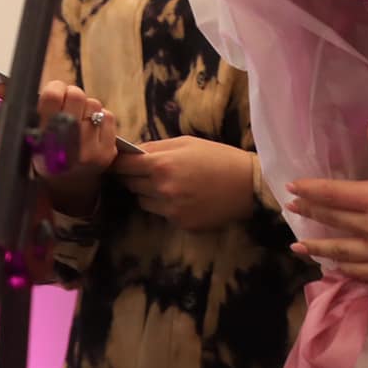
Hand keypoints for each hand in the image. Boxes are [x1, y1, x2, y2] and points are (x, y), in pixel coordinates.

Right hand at [30, 79, 122, 214]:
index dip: (54, 88)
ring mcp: (91, 149)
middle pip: (77, 96)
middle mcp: (68, 144)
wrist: (68, 186)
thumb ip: (17, 108)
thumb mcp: (27, 135)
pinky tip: (90, 126)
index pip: (52, 96)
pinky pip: (109, 116)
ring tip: (77, 117)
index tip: (53, 92)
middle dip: (71, 94)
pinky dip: (100, 116)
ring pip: (94, 104)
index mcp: (43, 138)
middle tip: (66, 102)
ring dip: (85, 106)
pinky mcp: (108, 151)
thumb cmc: (43, 155)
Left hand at [114, 135, 257, 230]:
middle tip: (147, 171)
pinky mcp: (183, 224)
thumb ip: (154, 147)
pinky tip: (185, 198)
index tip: (116, 161)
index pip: (122, 165)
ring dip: (148, 193)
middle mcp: (163, 189)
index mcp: (161, 165)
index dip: (117, 162)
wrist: (250, 185)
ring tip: (170, 184)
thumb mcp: (184, 143)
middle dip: (134, 177)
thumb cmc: (217, 158)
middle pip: (130, 184)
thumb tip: (130, 151)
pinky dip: (167, 207)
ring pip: (143, 201)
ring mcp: (173, 210)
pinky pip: (163, 214)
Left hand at [287, 118, 367, 280]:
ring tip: (299, 248)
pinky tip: (339, 270)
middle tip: (291, 209)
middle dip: (312, 213)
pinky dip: (350, 272)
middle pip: (334, 220)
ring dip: (321, 249)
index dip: (310, 189)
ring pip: (345, 253)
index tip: (291, 186)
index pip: (333, 193)